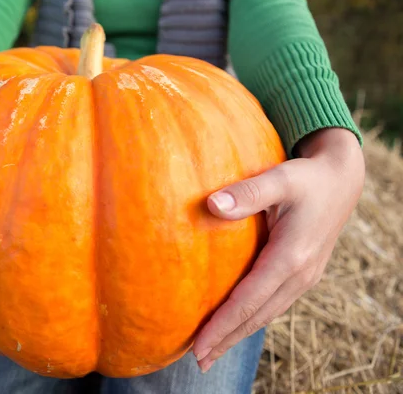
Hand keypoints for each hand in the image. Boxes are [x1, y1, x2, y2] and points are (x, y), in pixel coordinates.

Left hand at [192, 128, 364, 371]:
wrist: (341, 180)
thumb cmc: (306, 178)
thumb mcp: (280, 179)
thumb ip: (248, 193)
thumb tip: (211, 205)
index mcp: (291, 257)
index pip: (248, 301)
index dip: (222, 326)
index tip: (198, 346)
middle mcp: (299, 275)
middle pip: (256, 317)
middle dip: (226, 340)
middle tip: (198, 361)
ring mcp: (303, 278)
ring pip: (265, 314)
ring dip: (238, 334)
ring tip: (212, 351)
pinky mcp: (302, 274)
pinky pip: (273, 304)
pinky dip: (251, 319)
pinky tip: (235, 323)